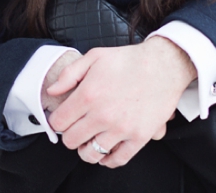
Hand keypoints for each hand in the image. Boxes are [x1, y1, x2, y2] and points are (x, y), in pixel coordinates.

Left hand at [46, 36, 195, 166]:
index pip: (58, 123)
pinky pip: (118, 160)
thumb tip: (52, 91)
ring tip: (90, 139)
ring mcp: (121, 129)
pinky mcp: (139, 137)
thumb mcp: (95, 56)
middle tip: (77, 127)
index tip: (63, 118)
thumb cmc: (129, 59)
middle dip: (70, 134)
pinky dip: (108, 159)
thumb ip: (69, 74)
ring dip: (86, 148)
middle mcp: (102, 115)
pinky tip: (106, 150)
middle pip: (71, 141)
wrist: (164, 65)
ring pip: (90, 154)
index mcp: (88, 95)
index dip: (57, 120)